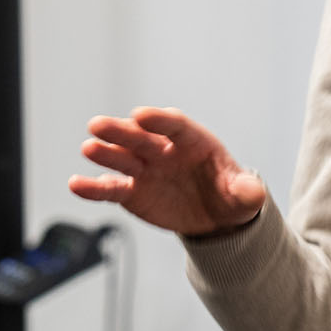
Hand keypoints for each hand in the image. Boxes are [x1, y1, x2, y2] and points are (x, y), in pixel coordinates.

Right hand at [69, 106, 266, 236]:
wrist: (213, 215)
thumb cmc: (229, 195)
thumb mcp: (243, 195)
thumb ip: (246, 191)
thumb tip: (254, 193)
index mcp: (192, 141)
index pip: (174, 124)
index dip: (159, 119)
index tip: (142, 115)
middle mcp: (163, 150)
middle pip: (140, 137)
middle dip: (121, 131)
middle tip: (98, 125)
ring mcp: (145, 170)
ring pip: (121, 158)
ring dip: (105, 154)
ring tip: (88, 148)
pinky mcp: (132, 192)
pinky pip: (110, 188)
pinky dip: (93, 187)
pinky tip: (75, 185)